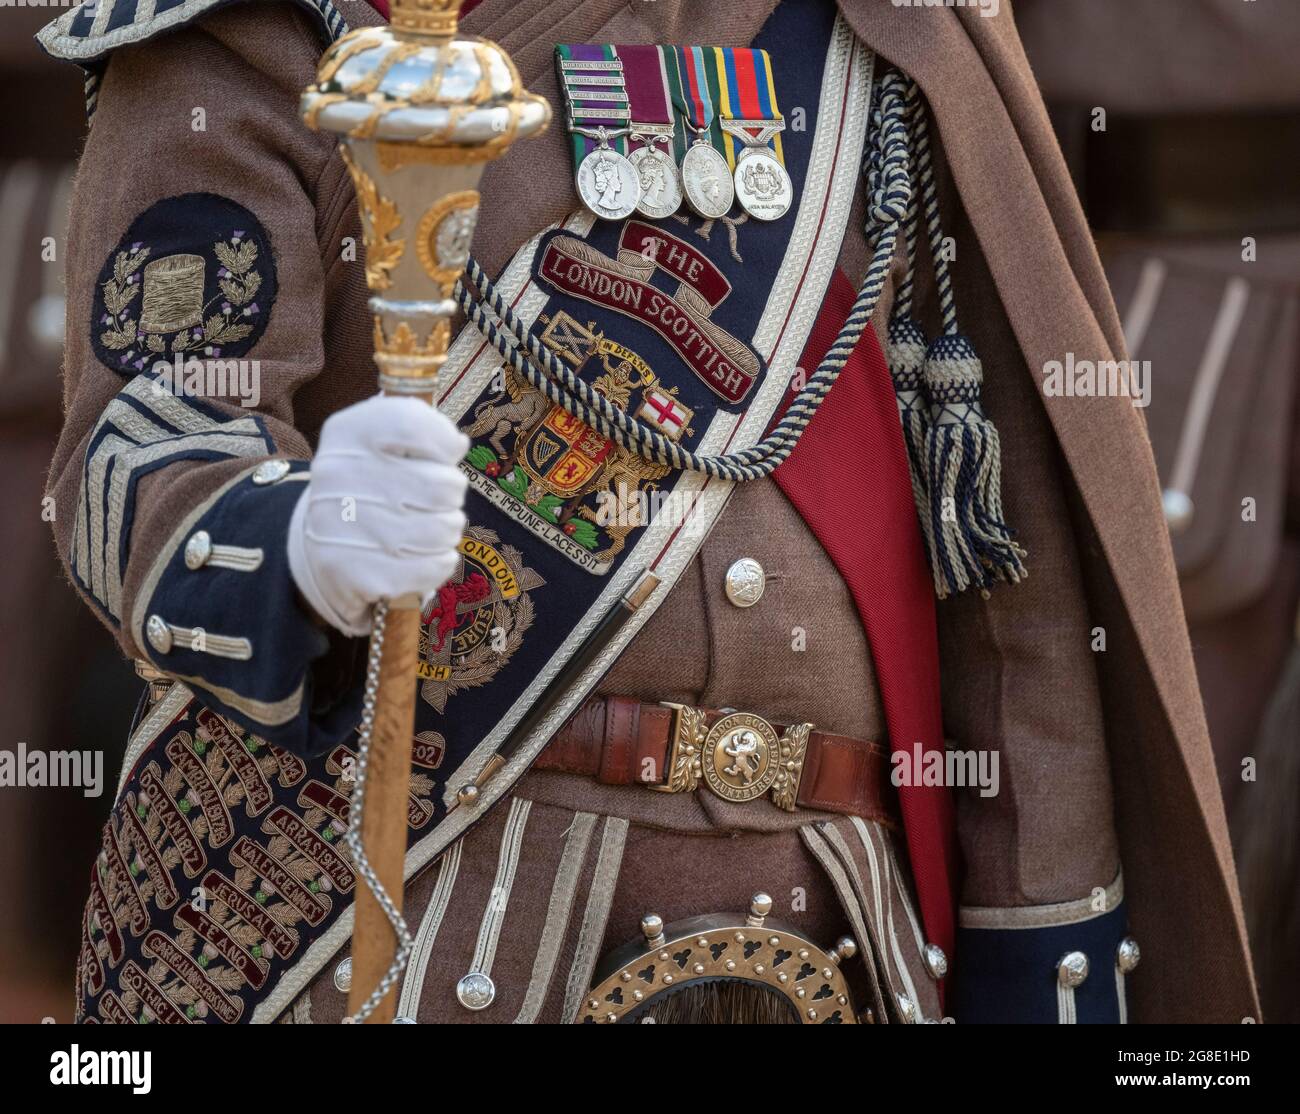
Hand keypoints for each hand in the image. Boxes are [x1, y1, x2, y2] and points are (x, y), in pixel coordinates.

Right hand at [287, 395, 468, 636]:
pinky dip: (440, 562)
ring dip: (448, 531)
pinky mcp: (358, 572)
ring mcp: (344, 526)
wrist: (322, 547)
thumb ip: (421, 430)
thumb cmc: (370, 486)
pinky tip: (423, 556)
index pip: (411, 423)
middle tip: (436, 500)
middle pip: (443, 485)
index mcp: (346, 433)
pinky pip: (434, 566)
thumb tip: (457, 445)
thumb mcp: (383, 443)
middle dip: (452, 495)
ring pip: (444, 529)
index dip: (444, 441)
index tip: (448, 453)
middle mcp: (338, 475)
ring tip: (429, 528)